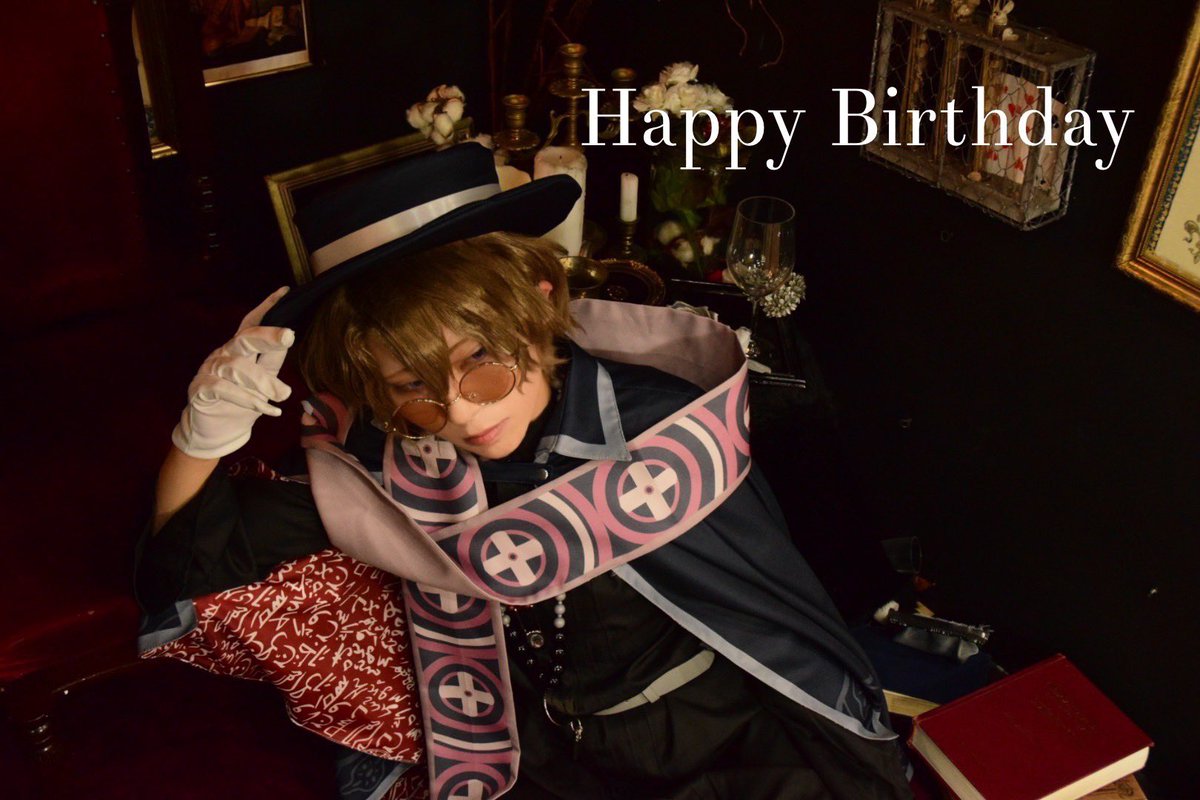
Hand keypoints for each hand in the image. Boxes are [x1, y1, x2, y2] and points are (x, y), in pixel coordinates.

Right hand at [171, 287, 294, 459]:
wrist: (216, 432)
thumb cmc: (242, 402)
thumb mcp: (263, 382)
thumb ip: (272, 361)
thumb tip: (289, 339)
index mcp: (240, 349)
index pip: (252, 323)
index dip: (267, 307)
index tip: (285, 292)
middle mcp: (224, 354)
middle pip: (245, 338)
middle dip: (268, 335)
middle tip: (289, 336)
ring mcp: (209, 370)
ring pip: (237, 367)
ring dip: (263, 382)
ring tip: (282, 396)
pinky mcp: (200, 389)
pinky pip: (223, 388)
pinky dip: (247, 399)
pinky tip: (268, 410)